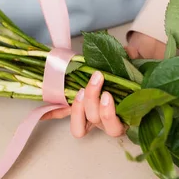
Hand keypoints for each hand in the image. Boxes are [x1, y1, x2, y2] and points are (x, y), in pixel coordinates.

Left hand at [42, 32, 164, 137]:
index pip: (116, 127)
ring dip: (78, 108)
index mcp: (123, 118)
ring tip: (81, 89)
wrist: (123, 77)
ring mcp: (90, 120)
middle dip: (93, 99)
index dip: (108, 113)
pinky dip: (55, 114)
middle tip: (96, 78)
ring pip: (79, 126)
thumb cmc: (130, 77)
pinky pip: (65, 117)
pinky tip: (44, 113)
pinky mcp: (78, 112)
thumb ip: (132, 62)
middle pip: (96, 120)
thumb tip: (127, 51)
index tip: (107, 94)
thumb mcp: (134, 69)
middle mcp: (105, 123)